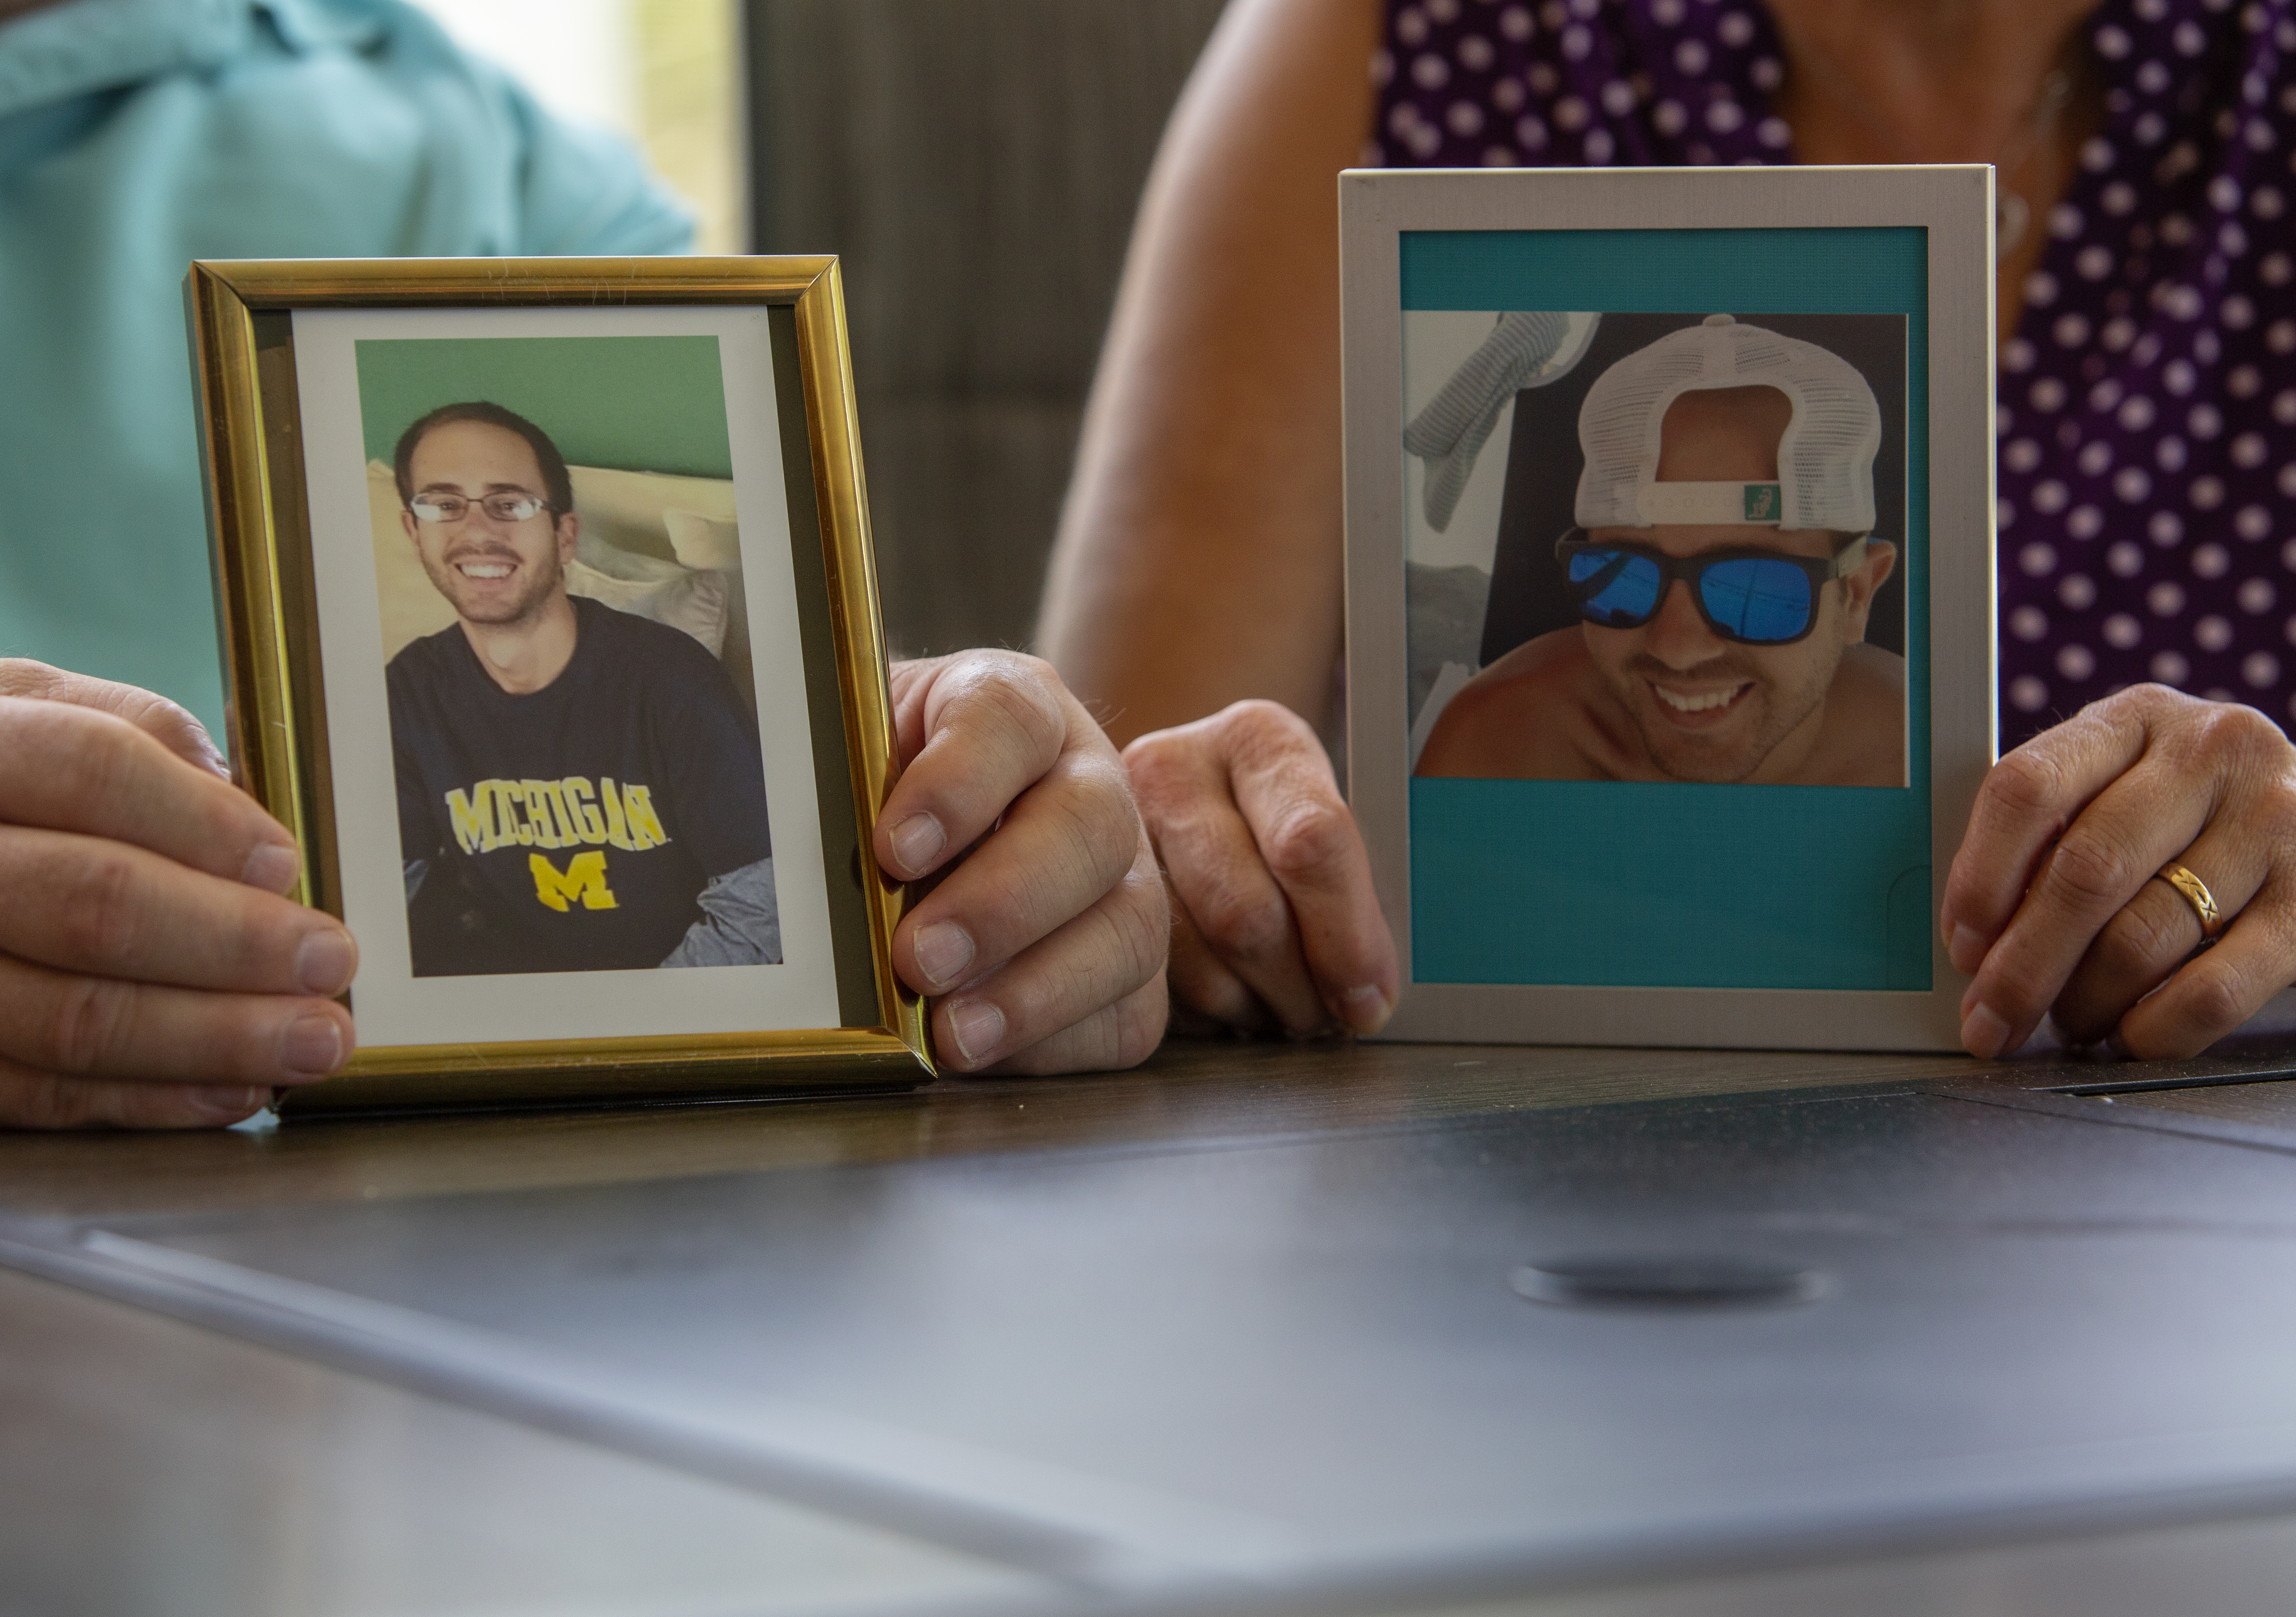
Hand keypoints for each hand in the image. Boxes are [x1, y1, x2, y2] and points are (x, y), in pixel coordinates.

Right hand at [0, 661, 356, 1127]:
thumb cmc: (13, 778)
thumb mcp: (52, 714)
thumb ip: (148, 742)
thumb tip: (243, 811)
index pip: (89, 770)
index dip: (200, 821)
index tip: (285, 864)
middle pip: (90, 904)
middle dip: (233, 942)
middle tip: (329, 960)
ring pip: (69, 1017)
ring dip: (213, 1038)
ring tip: (312, 1040)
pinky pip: (40, 1095)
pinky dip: (149, 1098)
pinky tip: (232, 1088)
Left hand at [874, 652, 1166, 1072]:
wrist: (920, 849)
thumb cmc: (878, 801)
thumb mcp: (850, 767)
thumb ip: (843, 790)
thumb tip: (829, 864)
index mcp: (1017, 708)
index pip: (1008, 717)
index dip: (959, 781)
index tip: (893, 849)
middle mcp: (1090, 782)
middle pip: (1089, 825)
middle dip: (1004, 901)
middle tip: (920, 958)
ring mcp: (1127, 878)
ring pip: (1129, 925)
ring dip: (1036, 989)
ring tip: (952, 1035)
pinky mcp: (1131, 971)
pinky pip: (1125, 1014)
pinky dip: (1055, 1040)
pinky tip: (987, 1051)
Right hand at [1123, 700, 1397, 1036]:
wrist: (1197, 808)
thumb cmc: (1294, 829)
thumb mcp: (1343, 832)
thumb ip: (1363, 894)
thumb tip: (1371, 997)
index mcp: (1259, 738)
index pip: (1311, 840)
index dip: (1347, 937)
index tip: (1370, 997)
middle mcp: (1173, 768)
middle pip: (1245, 913)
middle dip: (1300, 987)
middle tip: (1331, 1015)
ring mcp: (1115, 831)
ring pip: (1195, 960)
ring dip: (1255, 1008)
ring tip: (1286, 1006)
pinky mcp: (1082, 895)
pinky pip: (1149, 982)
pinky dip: (1204, 1011)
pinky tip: (1234, 997)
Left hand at [1941, 684, 2295, 1059]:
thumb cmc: (2182, 815)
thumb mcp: (2114, 790)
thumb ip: (2045, 840)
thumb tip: (1975, 945)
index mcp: (2134, 719)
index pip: (2028, 788)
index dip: (1980, 877)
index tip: (1962, 946)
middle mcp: (2210, 754)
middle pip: (2086, 871)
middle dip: (2023, 965)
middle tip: (1992, 1020)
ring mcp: (2273, 821)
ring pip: (2143, 936)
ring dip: (2086, 1001)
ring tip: (2069, 1022)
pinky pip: (2216, 988)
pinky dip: (2157, 1027)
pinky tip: (2131, 1036)